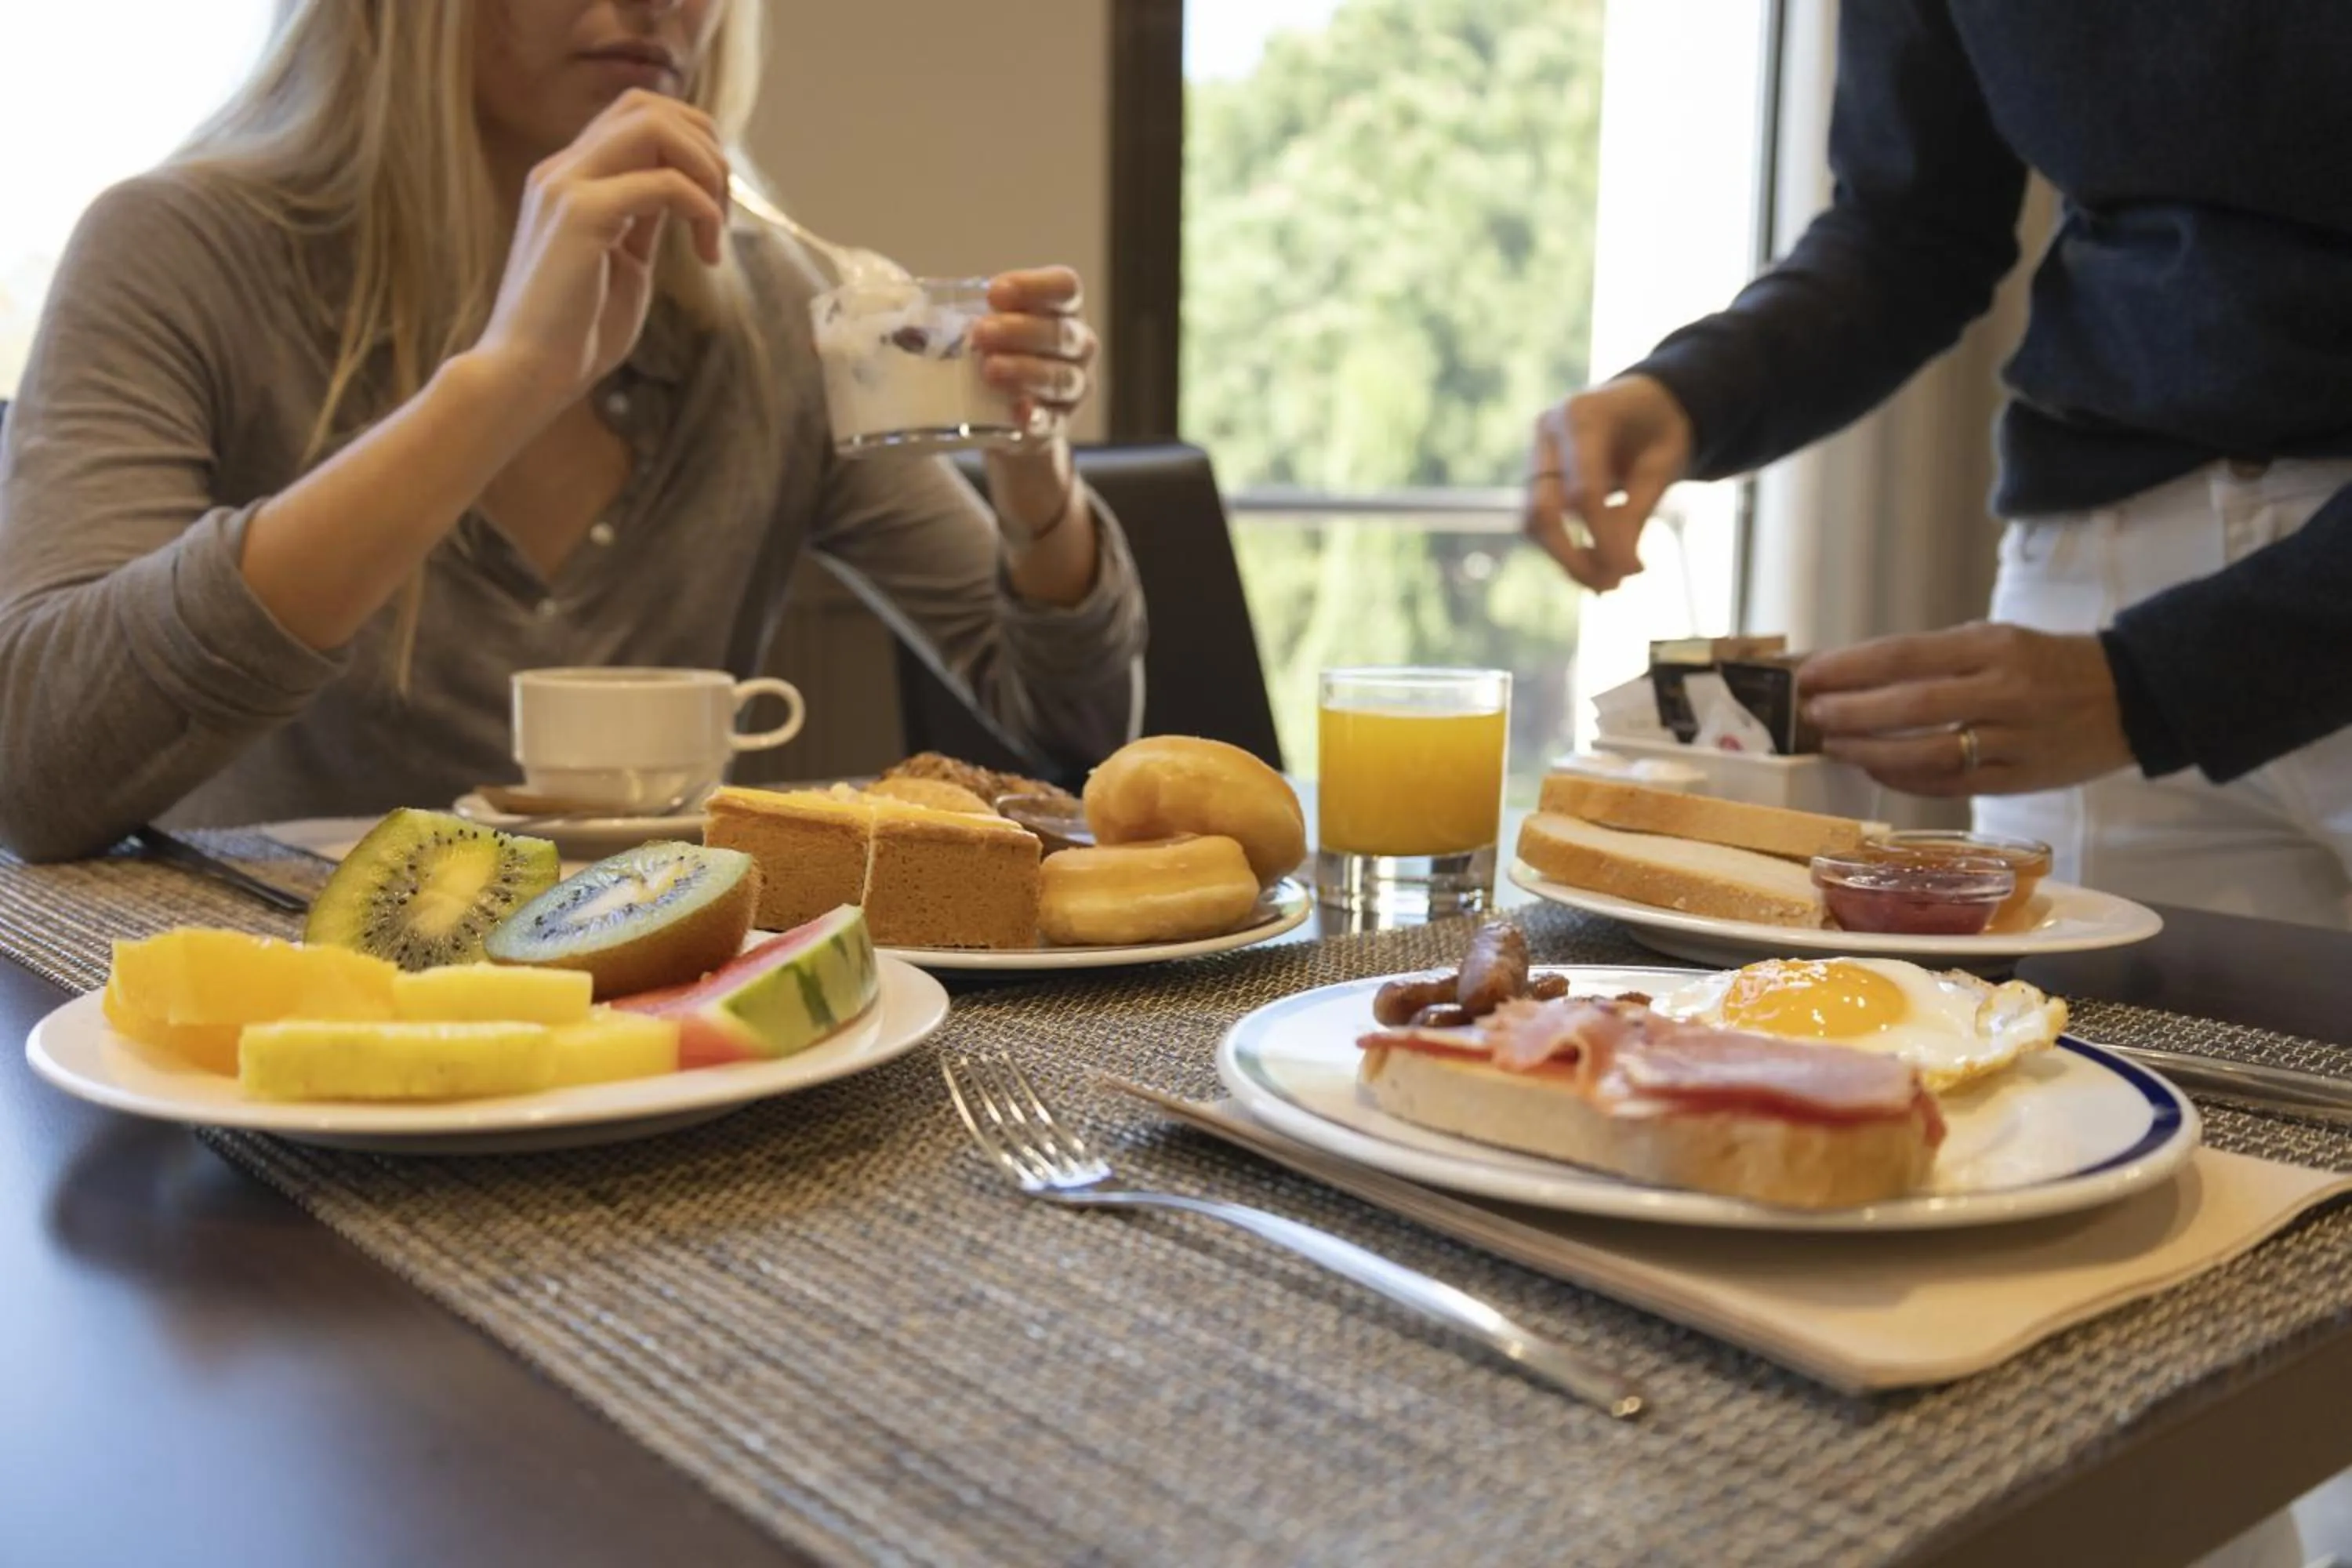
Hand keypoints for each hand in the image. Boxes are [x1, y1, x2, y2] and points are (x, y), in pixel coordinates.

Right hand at [473, 90, 728, 425]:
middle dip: (704, 146)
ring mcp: (566, 186)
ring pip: (654, 127)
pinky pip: (664, 183)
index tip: (714, 203)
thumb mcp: (623, 262)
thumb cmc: (575, 333)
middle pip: (646, 106)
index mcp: (569, 178)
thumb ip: (644, 220)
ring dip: (706, 170)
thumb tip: (684, 194)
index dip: (690, 144)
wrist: (526, 374)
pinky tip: (707, 254)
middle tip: (723, 211)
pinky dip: (702, 210)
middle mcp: (562, 170)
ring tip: (716, 229)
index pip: (635, 116)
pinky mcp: (581, 214)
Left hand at [973, 267, 1097, 533]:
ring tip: (989, 371)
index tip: (995, 292)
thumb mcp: (983, 334)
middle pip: (1061, 333)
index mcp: (1061, 313)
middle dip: (1020, 330)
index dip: (1035, 287)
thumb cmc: (991, 363)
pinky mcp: (1059, 426)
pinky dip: (1037, 417)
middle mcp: (1077, 347)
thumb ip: (962, 315)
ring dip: (1026, 371)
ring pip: (1061, 377)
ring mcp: (1072, 389)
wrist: (1007, 426)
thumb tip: (890, 308)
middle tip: (979, 333)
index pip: (1065, 288)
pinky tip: (1019, 414)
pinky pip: (1054, 422)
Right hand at [1523, 374, 1692, 590]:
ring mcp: (1535, 451)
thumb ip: (1636, 513)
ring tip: (1609, 583)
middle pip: (1542, 510)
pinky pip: (1541, 519)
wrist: (1646, 399)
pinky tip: (1598, 566)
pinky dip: (1566, 547)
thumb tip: (1620, 572)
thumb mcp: (1663, 466)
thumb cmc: (1661, 427)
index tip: (1633, 572)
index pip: (1584, 492)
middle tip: (1609, 589)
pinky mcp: (1535, 473)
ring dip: (1566, 558)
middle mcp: (1548, 431)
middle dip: (1571, 557)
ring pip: (1534, 520)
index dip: (1604, 539)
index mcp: (1584, 416)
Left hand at [1801, 624, 2135, 795]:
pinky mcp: (2020, 780)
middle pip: (1911, 705)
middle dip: (1852, 712)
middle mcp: (2004, 691)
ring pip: (1928, 753)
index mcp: (1994, 646)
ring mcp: (2014, 739)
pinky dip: (1907, 779)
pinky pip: (1951, 784)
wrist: (2130, 698)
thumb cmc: (2046, 665)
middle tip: (1813, 714)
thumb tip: (1856, 675)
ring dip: (1871, 752)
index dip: (1850, 667)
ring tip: (1835, 746)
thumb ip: (1935, 659)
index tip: (1809, 675)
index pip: (1906, 655)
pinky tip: (1876, 771)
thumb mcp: (1997, 641)